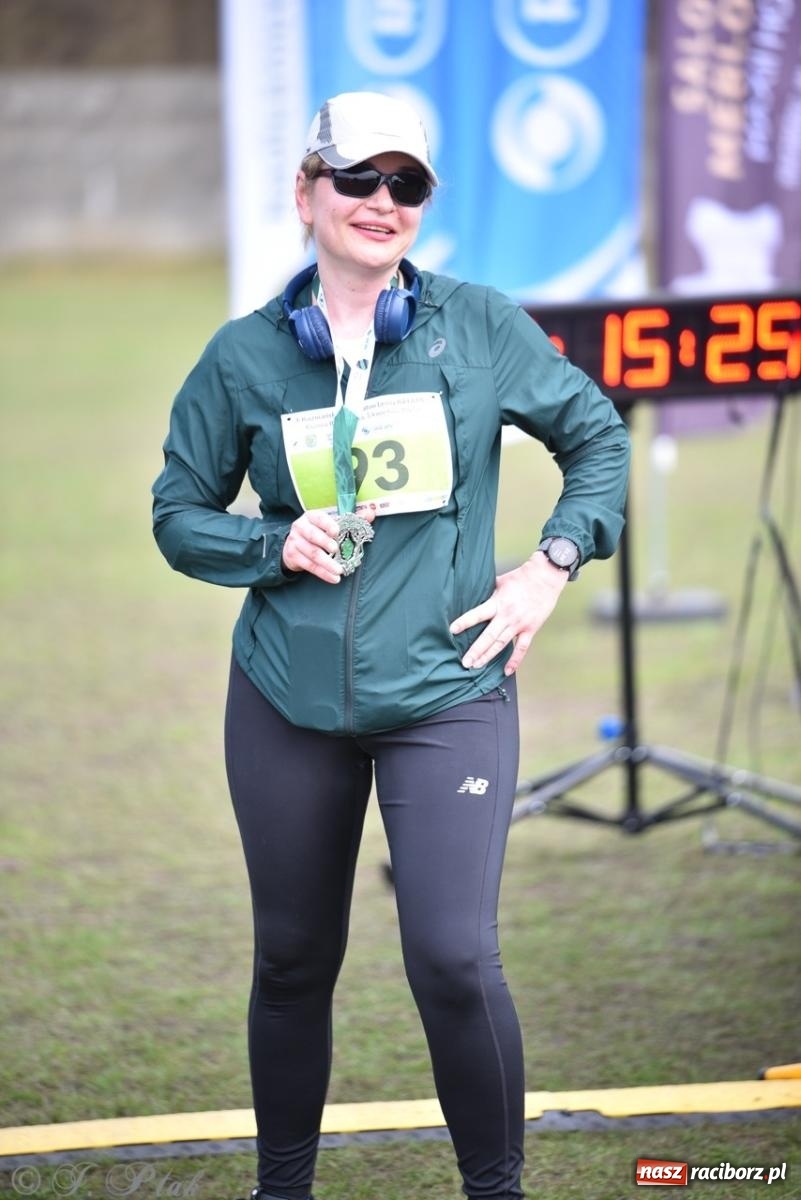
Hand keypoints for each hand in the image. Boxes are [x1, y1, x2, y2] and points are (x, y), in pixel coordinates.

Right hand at [282, 507, 375, 584]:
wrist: (293, 544)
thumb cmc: (318, 532)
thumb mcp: (331, 524)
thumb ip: (351, 519)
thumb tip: (371, 513)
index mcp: (311, 517)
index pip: (319, 518)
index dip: (327, 524)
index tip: (336, 531)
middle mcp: (300, 527)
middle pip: (313, 535)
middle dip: (325, 542)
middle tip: (336, 549)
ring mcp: (295, 542)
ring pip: (312, 553)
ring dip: (326, 563)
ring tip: (339, 570)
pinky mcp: (293, 556)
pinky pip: (309, 566)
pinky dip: (322, 573)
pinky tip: (333, 578)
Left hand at [449, 553, 568, 675]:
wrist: (545, 577)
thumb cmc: (521, 577)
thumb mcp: (500, 581)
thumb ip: (487, 592)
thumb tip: (472, 596)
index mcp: (497, 602)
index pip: (477, 614)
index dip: (464, 622)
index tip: (452, 630)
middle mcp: (507, 616)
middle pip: (488, 636)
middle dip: (475, 650)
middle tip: (465, 663)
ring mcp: (519, 624)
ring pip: (501, 644)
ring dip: (488, 656)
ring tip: (476, 666)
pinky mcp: (531, 629)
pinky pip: (522, 648)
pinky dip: (515, 660)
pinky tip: (507, 671)